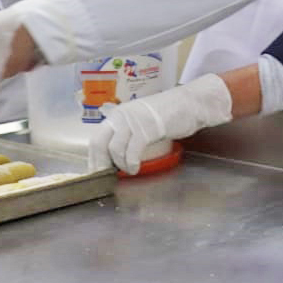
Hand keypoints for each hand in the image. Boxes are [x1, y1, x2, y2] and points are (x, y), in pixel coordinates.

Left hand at [88, 74, 233, 173]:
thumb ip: (128, 136)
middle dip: (100, 164)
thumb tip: (116, 160)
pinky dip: (131, 163)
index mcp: (118, 115)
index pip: (96, 139)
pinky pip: (132, 149)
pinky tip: (135, 168)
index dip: (93, 159)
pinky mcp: (147, 127)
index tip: (95, 174)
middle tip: (106, 178)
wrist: (189, 103)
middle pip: (98, 143)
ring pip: (114, 148)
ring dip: (120, 165)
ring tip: (129, 171)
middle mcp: (121, 116)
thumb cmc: (168, 115)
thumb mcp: (142, 123)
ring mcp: (134, 121)